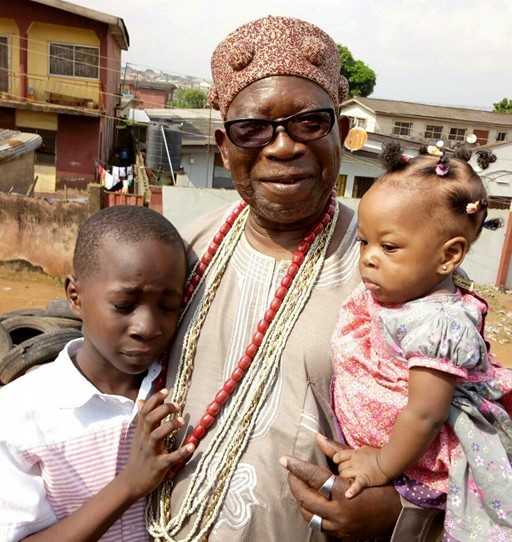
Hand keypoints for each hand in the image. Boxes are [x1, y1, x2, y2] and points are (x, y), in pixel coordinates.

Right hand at [118, 388, 193, 499]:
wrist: (129, 484)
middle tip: (178, 406)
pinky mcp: (157, 466)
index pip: (145, 411)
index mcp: (141, 432)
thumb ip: (143, 418)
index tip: (166, 390)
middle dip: (164, 409)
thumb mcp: (138, 436)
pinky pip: (168, 458)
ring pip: (156, 435)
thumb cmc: (138, 457)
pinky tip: (191, 447)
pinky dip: (180, 452)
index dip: (155, 399)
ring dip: (170, 426)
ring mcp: (150, 453)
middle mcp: (144, 440)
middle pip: (150, 419)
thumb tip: (142, 400)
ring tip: (183, 421)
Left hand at [280, 434, 399, 539]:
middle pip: (306, 498)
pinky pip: (321, 527)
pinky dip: (315, 514)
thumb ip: (336, 451)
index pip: (313, 477)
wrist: (400, 513)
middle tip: (291, 473)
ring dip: (302, 501)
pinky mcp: (342, 536)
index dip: (297, 467)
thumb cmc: (381, 485)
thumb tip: (317, 437)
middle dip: (295, 484)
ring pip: (309, 516)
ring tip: (301, 488)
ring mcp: (340, 528)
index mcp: (343, 493)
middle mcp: (339, 513)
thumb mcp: (360, 466)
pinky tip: (314, 505)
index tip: (284, 460)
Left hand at [333, 446, 389, 498]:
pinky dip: (352, 490)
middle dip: (342, 471)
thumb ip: (358, 451)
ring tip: (347, 483)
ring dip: (344, 479)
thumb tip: (356, 452)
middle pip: (340, 467)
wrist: (388, 460)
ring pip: (344, 475)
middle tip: (346, 476)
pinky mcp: (364, 479)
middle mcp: (353, 461)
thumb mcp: (365, 449)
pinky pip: (356, 485)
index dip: (336, 461)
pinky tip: (347, 495)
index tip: (338, 464)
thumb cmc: (379, 454)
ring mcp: (358, 470)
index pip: (338, 456)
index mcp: (354, 453)